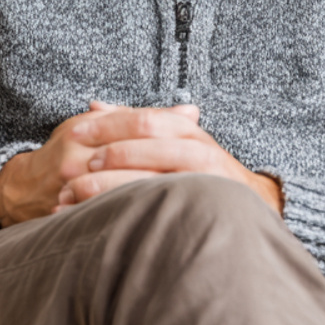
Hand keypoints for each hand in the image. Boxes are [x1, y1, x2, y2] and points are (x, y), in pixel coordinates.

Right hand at [0, 102, 200, 225]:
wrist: (22, 189)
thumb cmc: (64, 152)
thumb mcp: (95, 125)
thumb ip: (140, 118)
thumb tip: (192, 112)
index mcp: (85, 132)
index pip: (134, 124)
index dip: (167, 127)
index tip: (199, 134)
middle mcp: (78, 160)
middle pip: (135, 157)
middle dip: (170, 163)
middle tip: (208, 171)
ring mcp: (75, 190)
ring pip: (126, 189)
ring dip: (158, 193)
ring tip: (193, 197)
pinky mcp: (74, 215)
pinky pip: (111, 215)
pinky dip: (137, 215)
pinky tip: (163, 219)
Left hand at [58, 100, 283, 215]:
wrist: (253, 207)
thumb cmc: (203, 172)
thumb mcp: (176, 140)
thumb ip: (138, 123)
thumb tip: (94, 105)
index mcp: (188, 130)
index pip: (143, 120)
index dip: (106, 125)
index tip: (73, 133)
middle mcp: (198, 151)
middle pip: (143, 145)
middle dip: (104, 157)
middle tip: (71, 170)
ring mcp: (201, 182)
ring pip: (145, 181)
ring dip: (103, 188)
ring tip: (72, 197)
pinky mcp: (200, 212)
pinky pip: (154, 210)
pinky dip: (120, 213)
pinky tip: (97, 219)